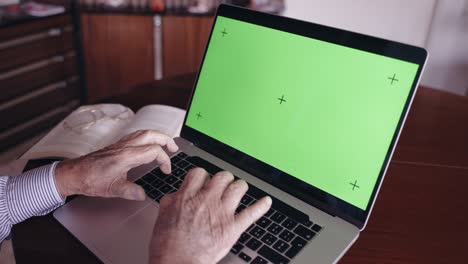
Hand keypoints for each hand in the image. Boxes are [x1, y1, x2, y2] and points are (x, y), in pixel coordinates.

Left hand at [54, 130, 178, 199]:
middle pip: (151, 135)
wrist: (74, 173)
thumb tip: (143, 194)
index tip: (166, 171)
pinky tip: (147, 144)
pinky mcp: (117, 145)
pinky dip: (147, 137)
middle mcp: (125, 147)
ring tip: (165, 143)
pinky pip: (136, 135)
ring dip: (157, 136)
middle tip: (175, 147)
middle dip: (166, 139)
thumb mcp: (113, 190)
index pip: (154, 151)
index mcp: (127, 156)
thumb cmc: (90, 180)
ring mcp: (120, 144)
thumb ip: (131, 192)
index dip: (165, 160)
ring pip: (143, 132)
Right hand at [149, 168, 271, 263]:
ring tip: (238, 191)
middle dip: (222, 180)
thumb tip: (176, 195)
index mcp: (188, 196)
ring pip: (238, 187)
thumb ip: (171, 201)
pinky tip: (266, 202)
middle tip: (221, 187)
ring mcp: (222, 213)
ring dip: (239, 188)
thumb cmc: (167, 245)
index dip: (203, 177)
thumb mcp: (161, 216)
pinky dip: (261, 207)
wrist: (178, 263)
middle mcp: (206, 200)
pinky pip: (252, 213)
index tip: (204, 182)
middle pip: (222, 176)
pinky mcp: (232, 228)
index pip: (200, 173)